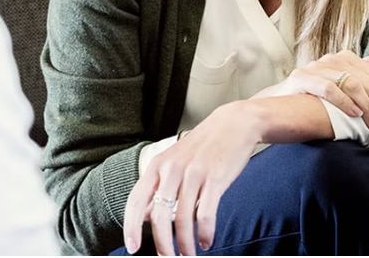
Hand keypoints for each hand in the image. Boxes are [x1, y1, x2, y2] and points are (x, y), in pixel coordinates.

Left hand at [123, 100, 259, 255]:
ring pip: (183, 219)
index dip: (131, 227)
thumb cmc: (205, 145)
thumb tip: (145, 217)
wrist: (236, 123)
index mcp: (159, 164)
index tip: (132, 247)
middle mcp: (173, 168)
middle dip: (162, 244)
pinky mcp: (216, 178)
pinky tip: (206, 241)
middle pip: (160, 216)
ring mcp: (194, 173)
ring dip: (186, 243)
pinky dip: (204, 233)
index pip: (137, 200)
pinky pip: (205, 214)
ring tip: (189, 253)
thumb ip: (160, 186)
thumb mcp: (176, 160)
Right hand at [256, 50, 368, 135]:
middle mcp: (332, 59)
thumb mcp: (344, 86)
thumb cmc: (313, 100)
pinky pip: (329, 88)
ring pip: (353, 83)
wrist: (275, 109)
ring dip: (368, 108)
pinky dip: (345, 102)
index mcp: (345, 59)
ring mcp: (316, 67)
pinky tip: (355, 116)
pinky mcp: (301, 78)